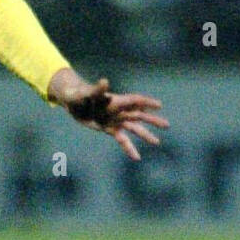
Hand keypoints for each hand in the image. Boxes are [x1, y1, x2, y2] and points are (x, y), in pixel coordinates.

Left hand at [48, 69, 168, 160]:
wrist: (72, 102)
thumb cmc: (78, 94)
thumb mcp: (85, 93)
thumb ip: (96, 90)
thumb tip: (104, 81)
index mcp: (115, 101)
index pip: (134, 100)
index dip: (146, 102)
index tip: (159, 105)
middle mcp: (119, 111)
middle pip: (139, 115)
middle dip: (152, 120)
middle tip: (167, 125)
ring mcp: (115, 121)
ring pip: (134, 128)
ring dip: (145, 135)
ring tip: (157, 142)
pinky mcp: (109, 129)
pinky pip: (122, 140)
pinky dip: (129, 148)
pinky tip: (137, 158)